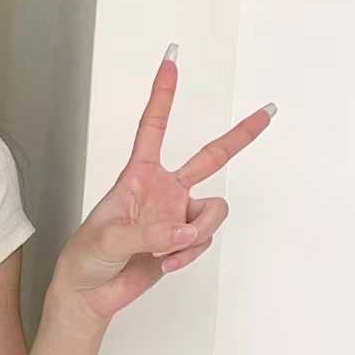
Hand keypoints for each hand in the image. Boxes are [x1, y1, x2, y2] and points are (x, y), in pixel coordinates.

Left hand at [51, 45, 274, 323]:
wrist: (91, 293)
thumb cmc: (87, 257)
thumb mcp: (108, 240)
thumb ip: (148, 234)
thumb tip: (184, 230)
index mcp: (137, 177)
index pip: (153, 127)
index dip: (163, 94)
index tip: (172, 62)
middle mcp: (163, 191)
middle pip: (210, 157)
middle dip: (240, 136)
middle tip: (268, 112)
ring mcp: (177, 215)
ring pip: (213, 212)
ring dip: (197, 233)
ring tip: (168, 251)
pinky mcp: (184, 240)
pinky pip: (203, 240)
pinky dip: (188, 254)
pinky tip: (166, 263)